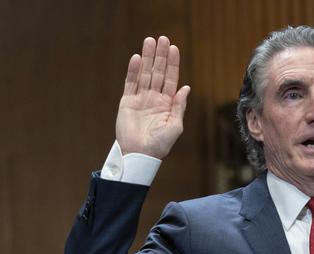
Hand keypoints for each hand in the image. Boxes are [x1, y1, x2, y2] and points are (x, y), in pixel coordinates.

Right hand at [116, 35, 190, 158]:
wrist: (140, 154)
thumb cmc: (160, 145)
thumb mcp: (175, 126)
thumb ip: (179, 106)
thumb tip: (186, 87)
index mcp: (167, 104)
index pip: (171, 79)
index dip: (173, 64)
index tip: (174, 48)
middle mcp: (154, 98)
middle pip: (158, 72)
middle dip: (160, 55)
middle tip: (161, 38)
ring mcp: (140, 99)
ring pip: (145, 74)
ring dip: (147, 58)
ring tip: (149, 41)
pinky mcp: (127, 102)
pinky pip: (130, 83)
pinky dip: (133, 71)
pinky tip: (137, 58)